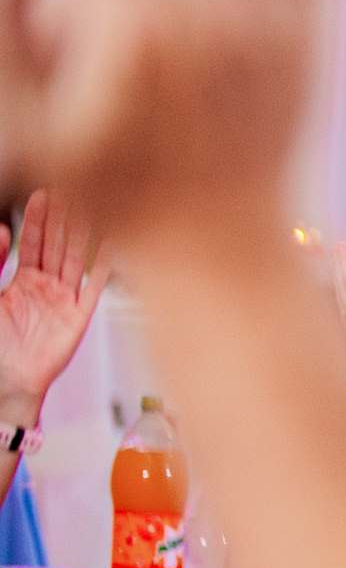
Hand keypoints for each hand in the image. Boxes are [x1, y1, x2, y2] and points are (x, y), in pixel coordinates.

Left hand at [0, 189, 108, 423]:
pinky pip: (94, 286)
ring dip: (84, 232)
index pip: (33, 242)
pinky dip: (104, 264)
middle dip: (65, 217)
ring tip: (92, 204)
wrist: (6, 380)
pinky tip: (112, 242)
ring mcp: (65, 301)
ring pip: (76, 258)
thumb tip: (1, 231)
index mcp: (23, 282)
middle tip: (72, 187)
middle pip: (58, 245)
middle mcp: (47, 288)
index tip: (44, 193)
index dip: (38, 218)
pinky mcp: (79, 317)